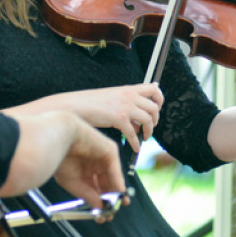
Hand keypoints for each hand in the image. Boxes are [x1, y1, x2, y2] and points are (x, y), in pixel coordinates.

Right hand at [41, 84, 163, 152]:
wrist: (76, 106)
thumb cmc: (90, 104)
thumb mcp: (111, 97)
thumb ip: (125, 104)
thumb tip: (136, 119)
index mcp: (128, 89)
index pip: (154, 88)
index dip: (159, 99)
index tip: (157, 108)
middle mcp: (129, 96)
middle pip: (154, 107)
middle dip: (155, 120)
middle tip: (149, 128)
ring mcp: (125, 107)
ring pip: (148, 120)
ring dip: (148, 132)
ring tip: (144, 138)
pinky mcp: (119, 118)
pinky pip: (134, 134)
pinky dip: (136, 143)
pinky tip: (135, 147)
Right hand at [52, 117, 128, 211]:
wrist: (58, 137)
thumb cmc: (59, 157)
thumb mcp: (72, 182)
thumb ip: (87, 194)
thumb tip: (99, 206)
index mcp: (83, 171)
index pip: (95, 189)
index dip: (100, 203)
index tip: (102, 216)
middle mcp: (94, 164)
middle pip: (107, 184)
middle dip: (111, 199)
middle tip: (113, 212)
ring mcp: (102, 157)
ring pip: (113, 178)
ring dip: (116, 192)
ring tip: (117, 205)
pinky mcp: (109, 150)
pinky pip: (115, 168)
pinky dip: (117, 181)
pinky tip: (118, 193)